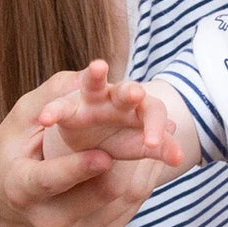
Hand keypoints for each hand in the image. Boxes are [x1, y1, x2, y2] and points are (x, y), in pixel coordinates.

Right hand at [0, 68, 171, 226]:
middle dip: (135, 155)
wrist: (14, 209)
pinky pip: (131, 207)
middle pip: (101, 189)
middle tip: (162, 126)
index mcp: (21, 188)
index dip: (76, 169)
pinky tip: (155, 155)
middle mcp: (47, 219)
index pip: (48, 181)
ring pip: (124, 198)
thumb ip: (52, 98)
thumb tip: (91, 74)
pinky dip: (147, 177)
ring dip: (149, 163)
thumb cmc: (17, 151)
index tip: (103, 156)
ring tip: (164, 132)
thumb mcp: (22, 122)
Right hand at [39, 60, 184, 167]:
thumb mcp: (140, 147)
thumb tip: (180, 158)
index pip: (154, 112)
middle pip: (127, 91)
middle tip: (136, 93)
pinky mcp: (69, 107)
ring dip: (96, 76)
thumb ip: (160, 149)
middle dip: (131, 91)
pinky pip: (61, 106)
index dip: (156, 127)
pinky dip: (54, 110)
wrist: (88, 145)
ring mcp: (92, 99)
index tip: (154, 144)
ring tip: (98, 68)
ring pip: (94, 84)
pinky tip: (47, 119)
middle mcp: (118, 98)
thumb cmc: (121, 141)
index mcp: (141, 108)